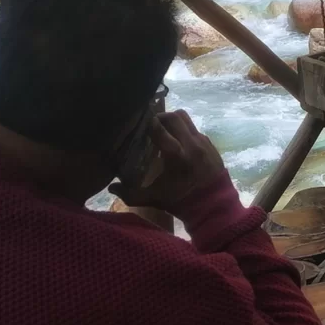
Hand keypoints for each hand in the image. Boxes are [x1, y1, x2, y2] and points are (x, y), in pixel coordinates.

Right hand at [109, 110, 226, 214]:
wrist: (214, 207)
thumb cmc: (181, 202)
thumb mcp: (154, 199)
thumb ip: (130, 194)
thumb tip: (110, 188)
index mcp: (176, 155)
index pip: (159, 128)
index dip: (147, 121)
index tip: (138, 120)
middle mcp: (191, 144)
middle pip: (173, 117)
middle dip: (159, 117)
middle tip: (149, 126)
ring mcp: (203, 142)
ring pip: (185, 118)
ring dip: (172, 120)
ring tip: (162, 130)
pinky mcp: (210, 144)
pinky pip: (194, 128)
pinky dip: (183, 129)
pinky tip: (176, 141)